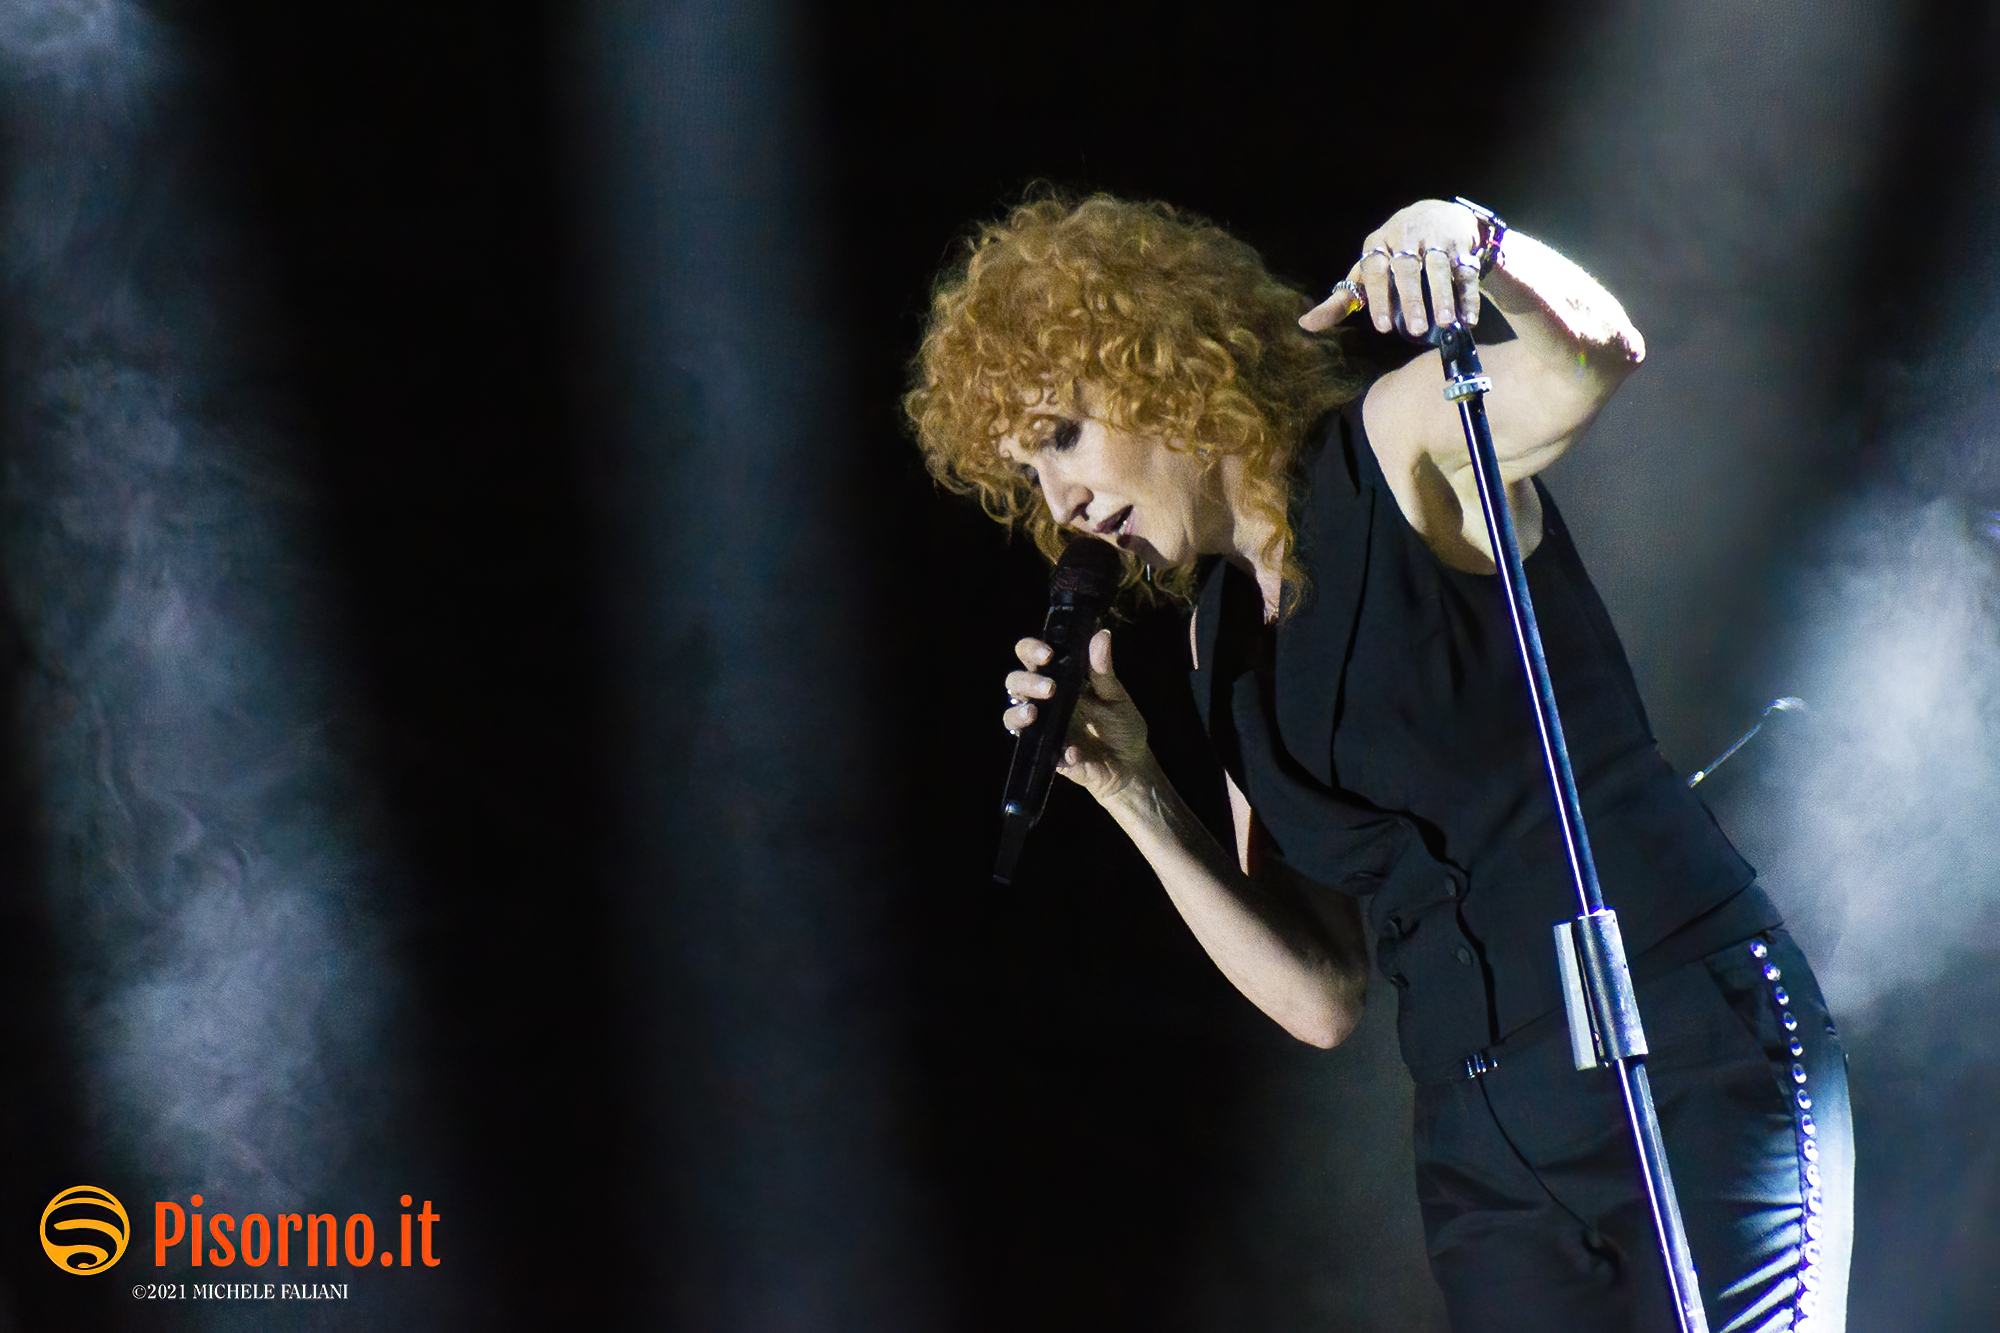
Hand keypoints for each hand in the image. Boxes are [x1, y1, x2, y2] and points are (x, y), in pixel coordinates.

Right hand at [1002, 628, 1150, 803]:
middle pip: (1015, 683)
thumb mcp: (1116, 696)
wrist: (1131, 764)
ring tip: (1034, 713)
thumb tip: (1102, 634)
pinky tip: (1074, 752)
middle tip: (1050, 688)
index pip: (1031, 657)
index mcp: (1059, 680)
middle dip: (1027, 682)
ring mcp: (1043, 730)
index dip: (1031, 650)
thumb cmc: (1121, 725)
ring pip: (1011, 717)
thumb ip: (1103, 670)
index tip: (1048, 653)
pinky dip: (1058, 753)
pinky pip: (1040, 754)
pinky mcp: (1050, 757)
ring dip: (1018, 714)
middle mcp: (1044, 703)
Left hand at [1299, 198, 1483, 336]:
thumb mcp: (1365, 272)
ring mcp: (1434, 238)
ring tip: (1445, 323)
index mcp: (1377, 245)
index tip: (1381, 327)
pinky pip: (1465, 270)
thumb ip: (1340, 300)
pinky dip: (1467, 294)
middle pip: (1408, 269)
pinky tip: (1468, 319)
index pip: (1375, 271)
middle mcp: (1405, 238)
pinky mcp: (1460, 243)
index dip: (1378, 298)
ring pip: (1439, 267)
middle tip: (1415, 330)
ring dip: (1442, 296)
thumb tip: (1305, 324)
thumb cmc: (1392, 254)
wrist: (1435, 214)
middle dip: (1412, 300)